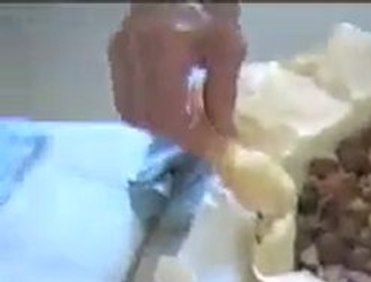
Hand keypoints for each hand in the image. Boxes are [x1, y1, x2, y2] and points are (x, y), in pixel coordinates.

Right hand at [108, 2, 245, 156]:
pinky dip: (148, 113)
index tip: (213, 151)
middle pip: (146, 119)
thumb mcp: (228, 49)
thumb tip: (223, 135)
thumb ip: (223, 94)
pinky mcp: (116, 53)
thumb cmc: (210, 7)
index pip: (169, 115)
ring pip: (131, 112)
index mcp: (164, 51)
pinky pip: (126, 97)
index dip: (190, 140)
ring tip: (189, 130)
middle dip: (175, 138)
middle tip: (202, 144)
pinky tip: (172, 112)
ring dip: (160, 129)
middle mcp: (134, 54)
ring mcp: (120, 53)